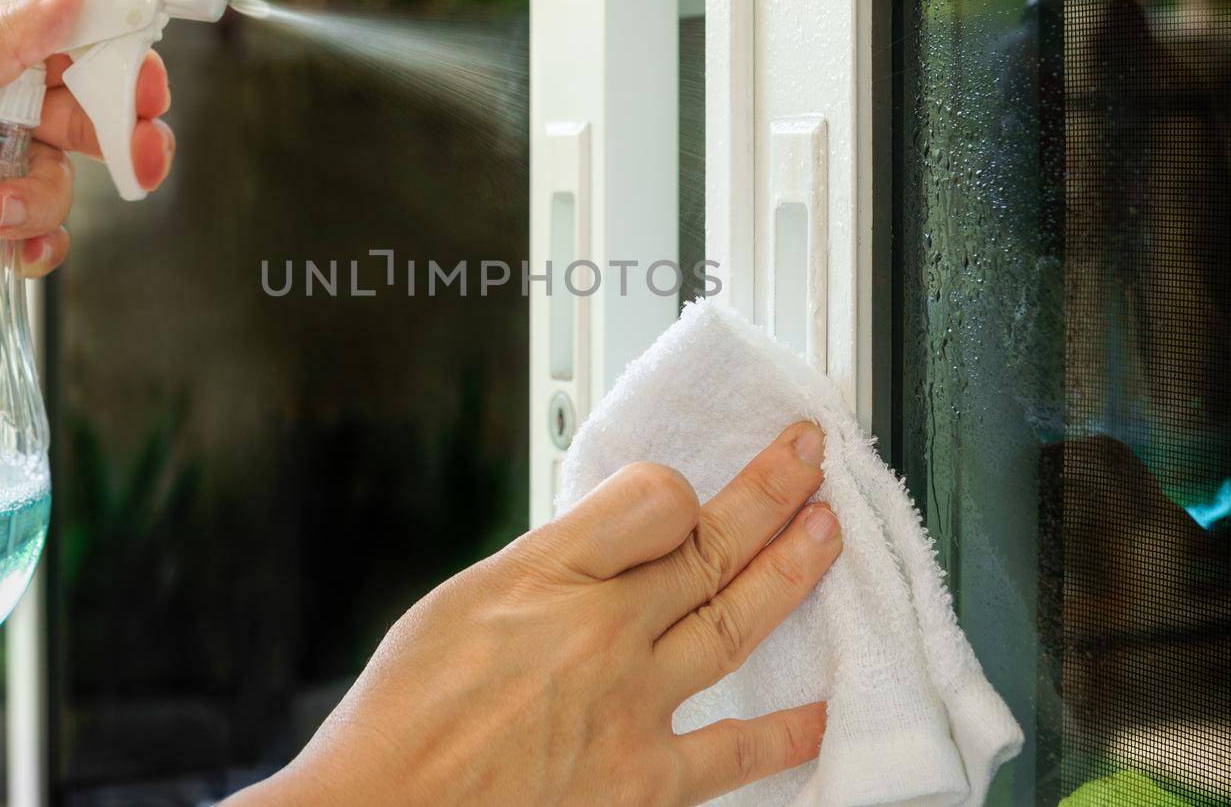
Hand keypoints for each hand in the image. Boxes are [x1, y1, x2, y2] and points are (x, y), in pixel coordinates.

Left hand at [0, 0, 172, 288]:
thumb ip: (4, 36)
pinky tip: (9, 248)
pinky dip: (36, 243)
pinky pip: (39, 230)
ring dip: (44, 200)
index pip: (70, 40)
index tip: (149, 91)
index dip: (118, 63)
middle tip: (144, 160)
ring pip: (63, 177)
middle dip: (118, 137)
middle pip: (86, 111)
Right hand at [234, 422, 841, 806]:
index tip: (683, 490)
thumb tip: (605, 544)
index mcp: (547, 576)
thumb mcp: (459, 603)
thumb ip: (545, 568)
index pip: (653, 497)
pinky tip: (819, 714)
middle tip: (809, 456)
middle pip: (710, 545)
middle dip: (771, 491)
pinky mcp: (645, 784)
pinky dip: (786, 733)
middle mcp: (602, 634)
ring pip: (737, 621)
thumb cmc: (402, 718)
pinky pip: (735, 752)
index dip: (678, 486)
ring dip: (793, 571)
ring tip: (828, 533)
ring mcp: (633, 709)